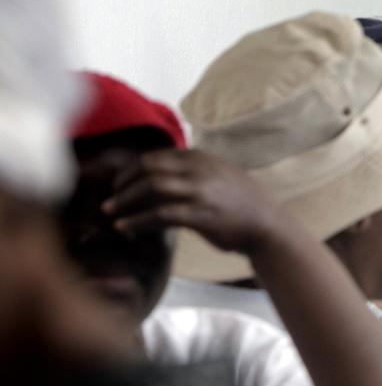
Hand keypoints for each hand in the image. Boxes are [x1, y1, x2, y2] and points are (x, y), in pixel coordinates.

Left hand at [103, 149, 285, 253]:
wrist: (267, 225)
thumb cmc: (241, 204)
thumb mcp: (218, 175)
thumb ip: (191, 172)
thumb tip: (158, 177)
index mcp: (200, 158)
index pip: (154, 157)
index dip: (130, 170)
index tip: (118, 184)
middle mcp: (198, 170)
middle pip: (148, 169)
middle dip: (123, 184)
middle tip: (110, 199)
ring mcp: (199, 191)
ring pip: (150, 189)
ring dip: (125, 201)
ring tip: (111, 213)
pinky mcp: (200, 215)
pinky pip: (160, 215)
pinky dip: (138, 221)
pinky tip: (126, 228)